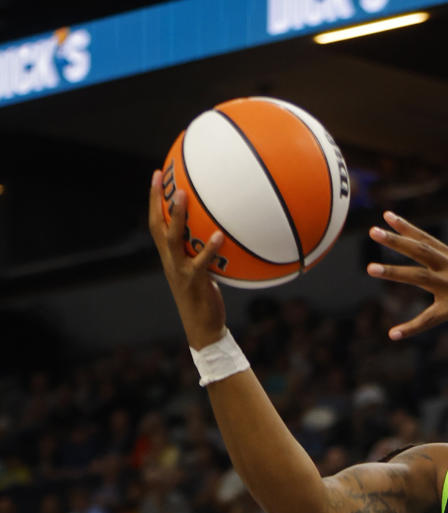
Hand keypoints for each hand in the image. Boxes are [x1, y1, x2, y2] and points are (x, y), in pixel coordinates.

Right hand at [146, 170, 226, 349]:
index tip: (157, 175)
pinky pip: (201, 262)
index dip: (154, 201)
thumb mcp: (203, 271)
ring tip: (183, 195)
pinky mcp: (194, 282)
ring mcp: (180, 271)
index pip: (156, 224)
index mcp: (170, 257)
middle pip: (157, 226)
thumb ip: (204, 252)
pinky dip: (208, 249)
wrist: (203, 328)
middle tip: (162, 177)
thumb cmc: (205, 298)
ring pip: (173, 239)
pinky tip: (219, 236)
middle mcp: (170, 261)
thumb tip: (220, 231)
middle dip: (157, 201)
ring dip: (177, 217)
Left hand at [366, 211, 447, 342]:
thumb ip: (447, 266)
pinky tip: (393, 334)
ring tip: (371, 268)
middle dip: (396, 240)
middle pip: (420, 250)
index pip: (426, 239)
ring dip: (393, 271)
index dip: (406, 227)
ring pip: (418, 276)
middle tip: (374, 231)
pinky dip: (410, 328)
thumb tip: (428, 258)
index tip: (386, 216)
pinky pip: (428, 319)